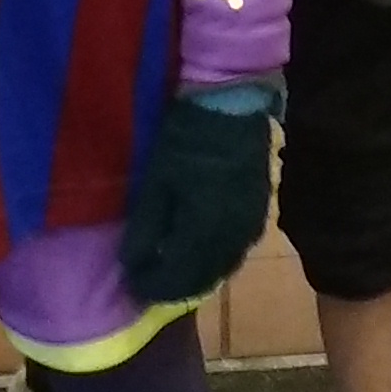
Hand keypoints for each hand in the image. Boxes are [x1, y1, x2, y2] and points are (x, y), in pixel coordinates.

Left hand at [117, 85, 274, 303]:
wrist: (232, 104)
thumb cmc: (186, 139)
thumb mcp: (156, 182)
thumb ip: (145, 229)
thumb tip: (132, 266)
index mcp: (205, 232)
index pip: (177, 278)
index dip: (153, 287)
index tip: (132, 285)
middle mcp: (233, 238)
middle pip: (203, 280)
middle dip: (175, 286)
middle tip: (150, 282)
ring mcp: (251, 226)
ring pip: (223, 268)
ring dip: (198, 276)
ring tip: (172, 270)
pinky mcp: (258, 212)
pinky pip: (237, 251)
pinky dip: (216, 260)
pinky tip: (200, 252)